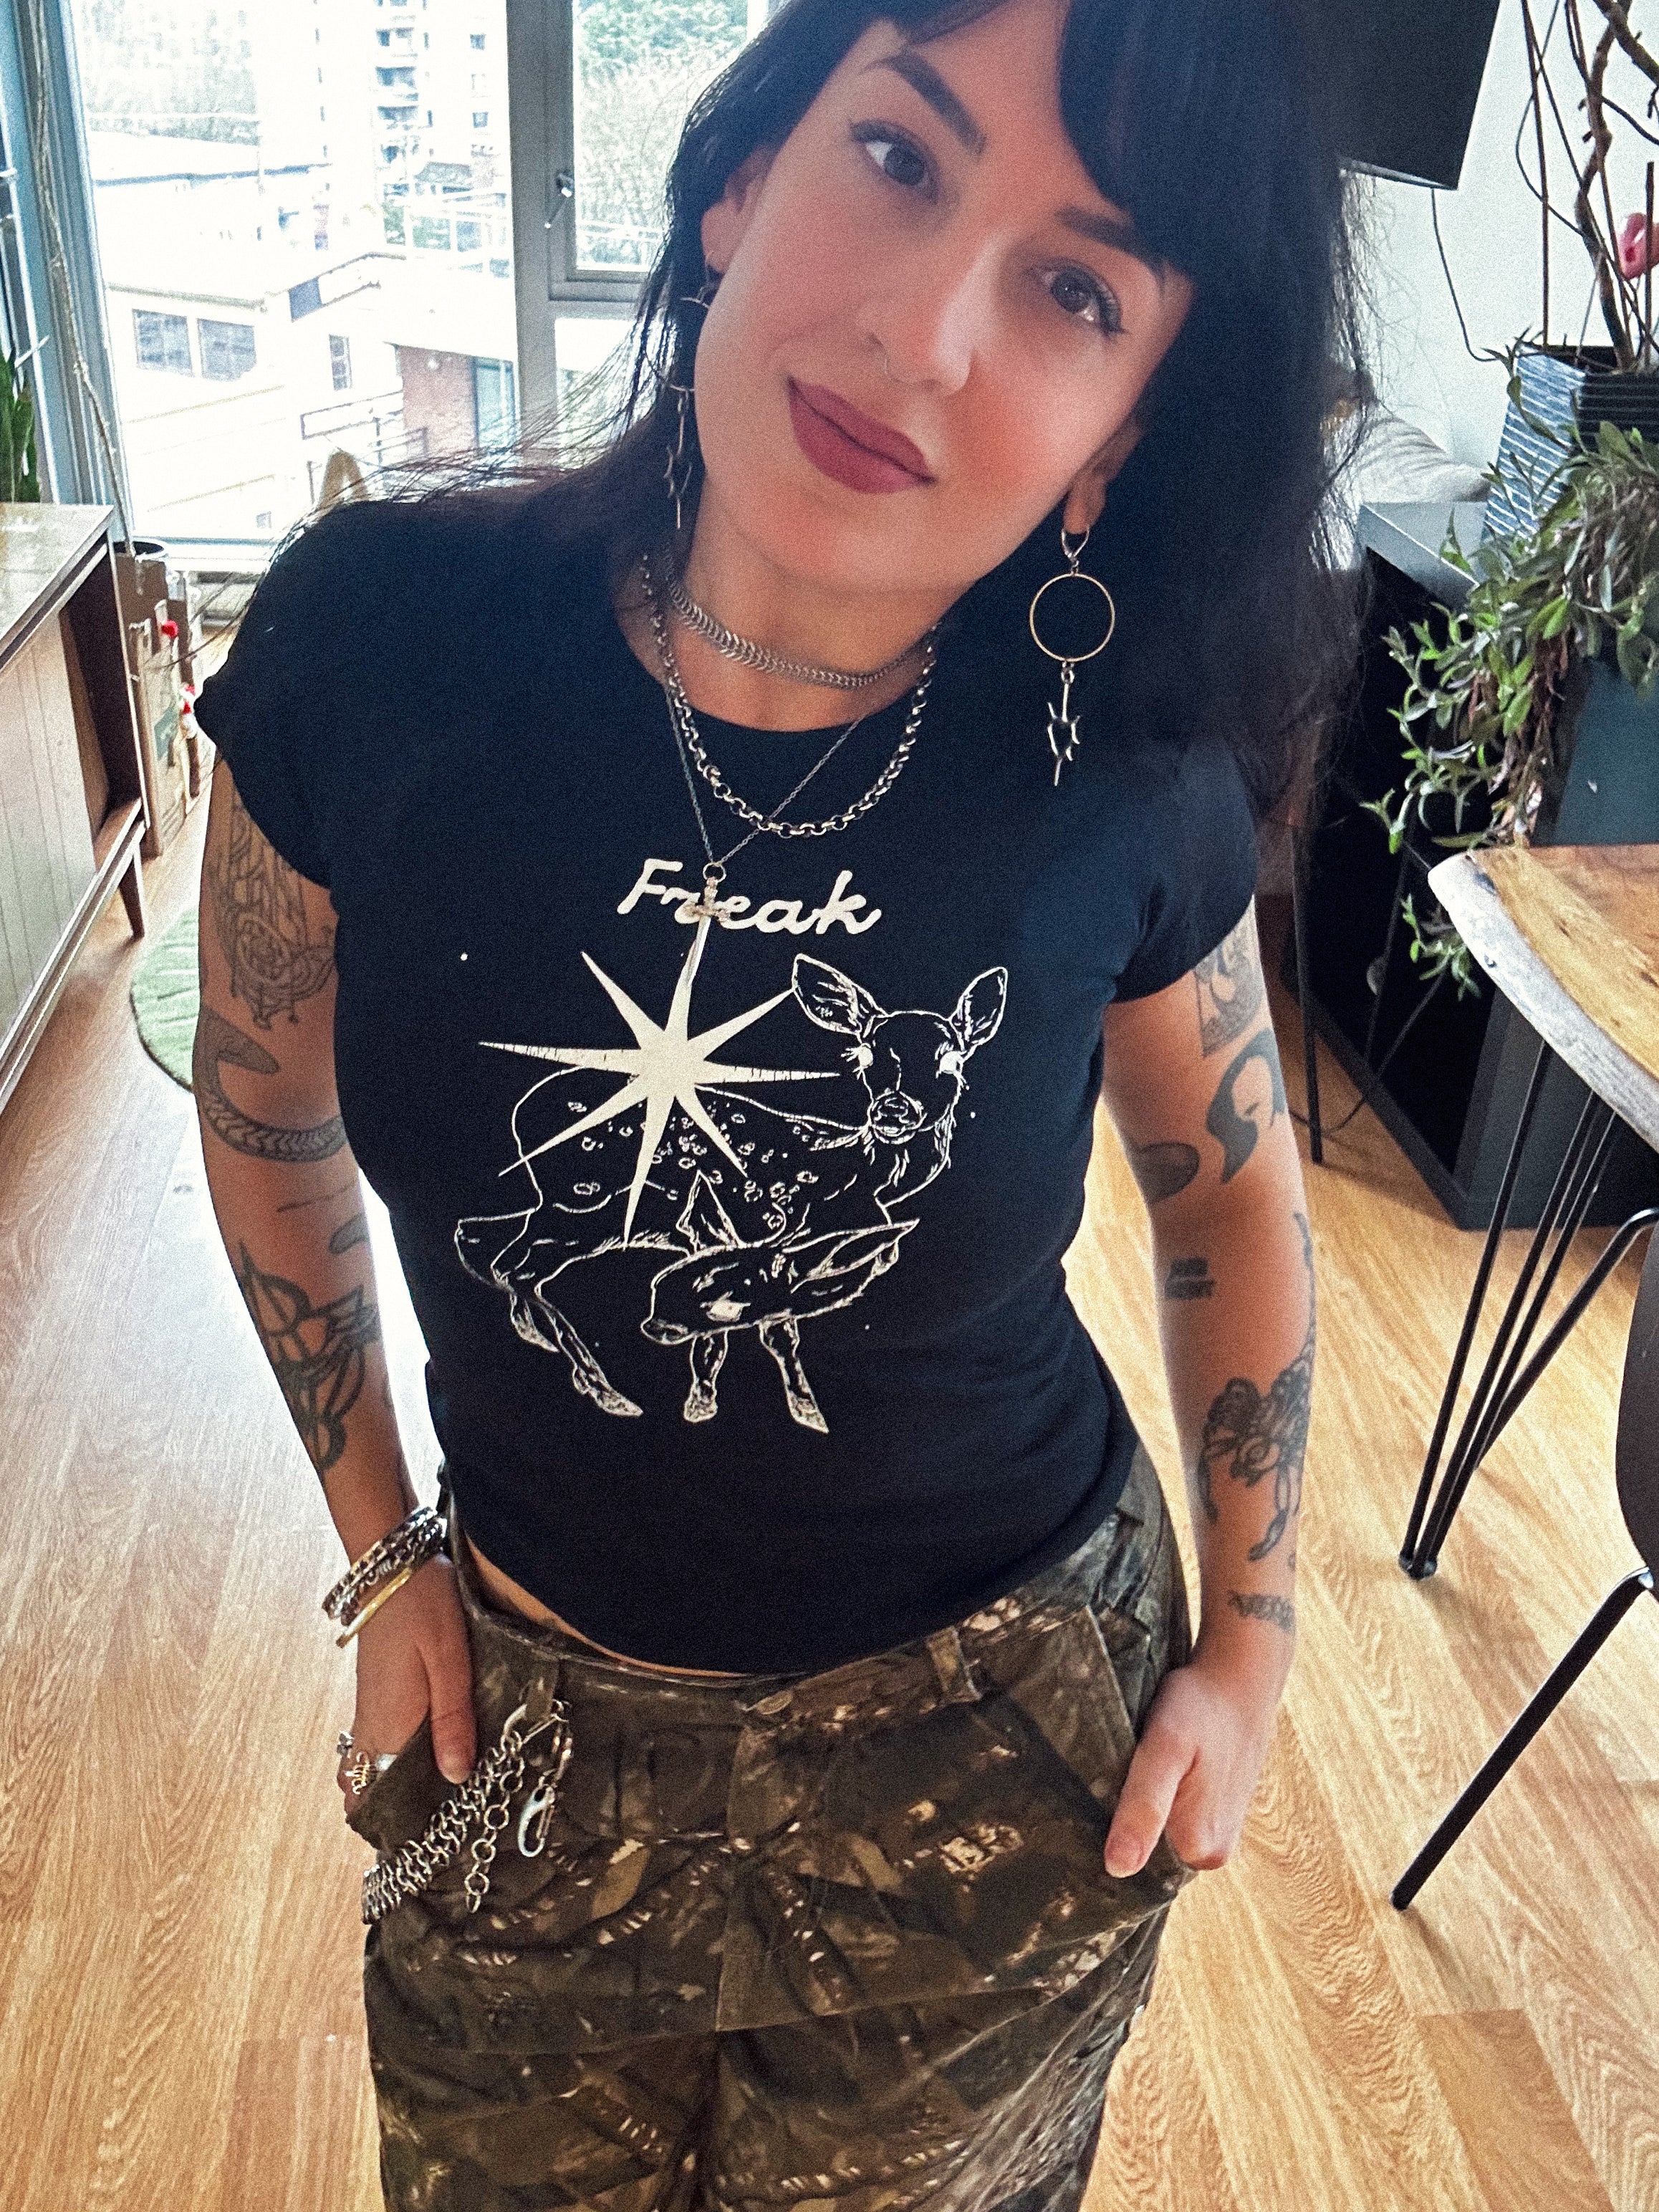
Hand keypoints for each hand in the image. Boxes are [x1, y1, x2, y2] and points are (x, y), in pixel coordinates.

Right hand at [336, 1555, 476, 1817]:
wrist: (391, 1563)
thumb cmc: (423, 1606)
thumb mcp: (450, 1661)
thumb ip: (453, 1719)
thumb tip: (456, 1778)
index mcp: (388, 1725)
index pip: (373, 1797)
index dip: (390, 1828)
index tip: (421, 1850)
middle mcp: (370, 1725)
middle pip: (366, 1789)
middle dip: (392, 1815)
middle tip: (437, 1832)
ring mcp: (369, 1709)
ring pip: (370, 1767)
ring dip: (393, 1788)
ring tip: (438, 1804)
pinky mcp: (376, 1693)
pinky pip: (375, 1743)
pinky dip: (392, 1762)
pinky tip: (429, 1761)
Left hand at [1102, 1636, 1287, 1876]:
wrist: (1238, 1677)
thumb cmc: (1199, 1707)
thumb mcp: (1164, 1749)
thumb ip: (1144, 1807)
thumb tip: (1119, 1868)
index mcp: (1200, 1849)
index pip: (1134, 1866)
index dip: (1109, 1834)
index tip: (1093, 1801)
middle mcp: (1213, 1853)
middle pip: (1149, 1851)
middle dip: (1126, 1821)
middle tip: (1112, 1777)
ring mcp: (1220, 1834)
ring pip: (1161, 1833)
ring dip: (1141, 1808)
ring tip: (1132, 1770)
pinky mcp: (1219, 1813)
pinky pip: (1176, 1818)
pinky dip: (1160, 1797)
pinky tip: (1152, 1770)